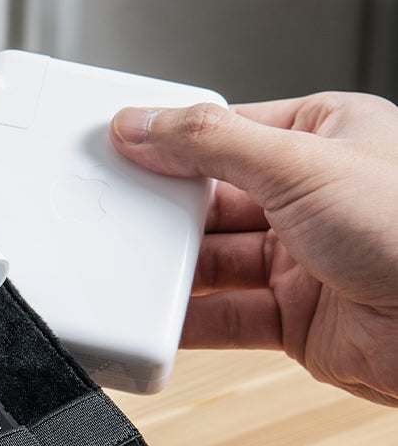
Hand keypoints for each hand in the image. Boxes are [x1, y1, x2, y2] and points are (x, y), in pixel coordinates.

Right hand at [111, 94, 397, 405]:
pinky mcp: (296, 318)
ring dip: (173, 271)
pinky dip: (187, 321)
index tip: (118, 150)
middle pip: (213, 200)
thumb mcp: (302, 163)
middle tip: (116, 213)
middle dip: (166, 212)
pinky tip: (157, 318)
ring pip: (214, 262)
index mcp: (330, 136)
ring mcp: (305, 260)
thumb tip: (142, 123)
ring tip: (131, 268)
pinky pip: (224, 317)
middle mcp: (317, 196)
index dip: (173, 143)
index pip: (230, 132)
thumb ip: (211, 142)